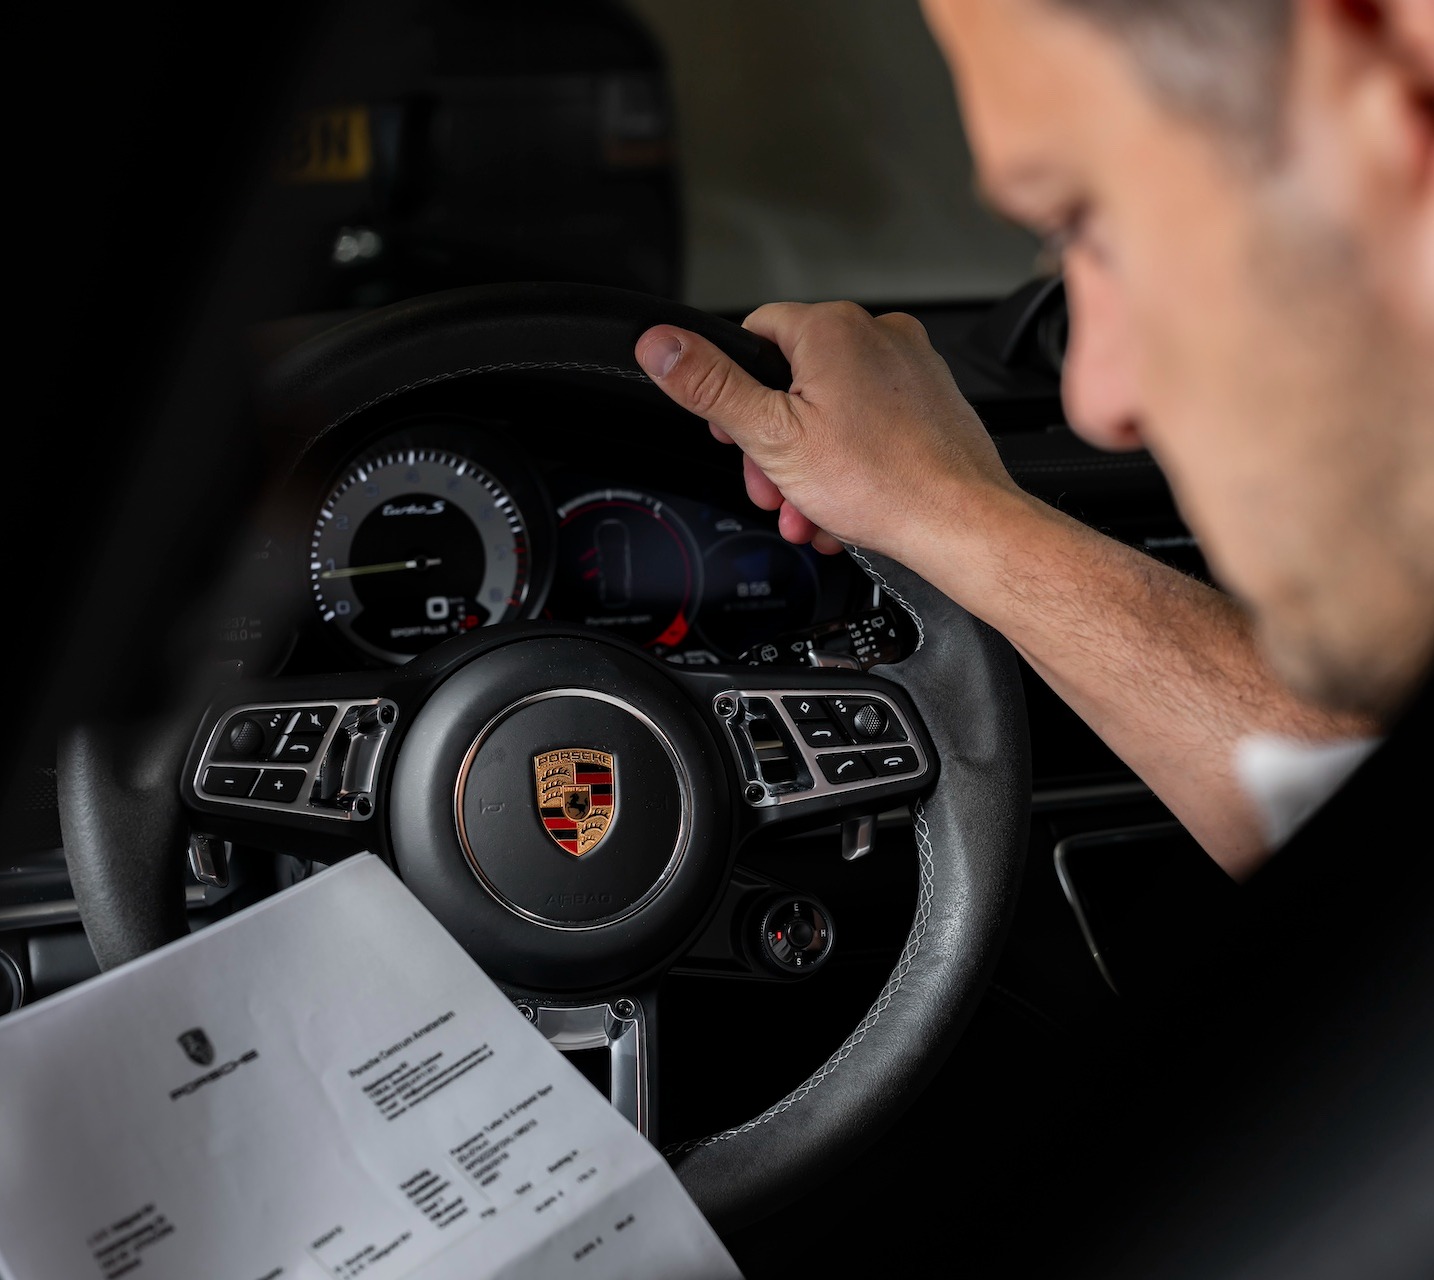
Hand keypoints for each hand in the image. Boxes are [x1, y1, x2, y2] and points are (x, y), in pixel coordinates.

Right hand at [635, 301, 1019, 563]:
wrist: (958, 522)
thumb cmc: (883, 483)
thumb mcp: (771, 437)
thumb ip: (709, 386)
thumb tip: (660, 345)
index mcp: (831, 329)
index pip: (754, 332)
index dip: (734, 387)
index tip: (735, 430)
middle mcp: (876, 334)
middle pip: (793, 378)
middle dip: (774, 443)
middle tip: (773, 485)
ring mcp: (909, 365)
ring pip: (832, 408)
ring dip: (808, 463)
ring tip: (809, 507)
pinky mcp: (929, 399)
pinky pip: (870, 422)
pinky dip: (850, 461)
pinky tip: (843, 502)